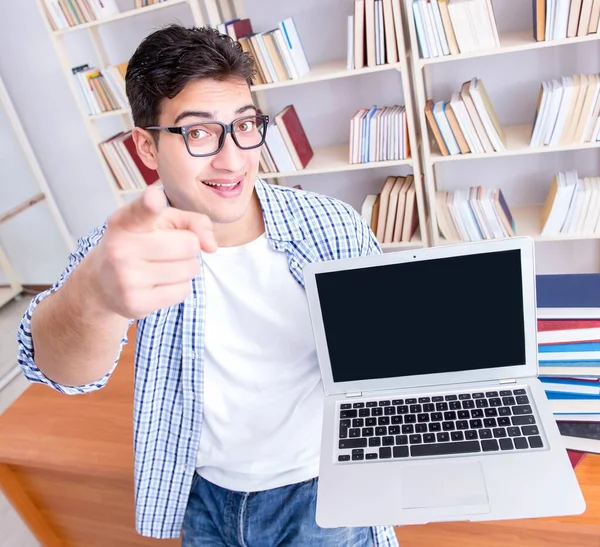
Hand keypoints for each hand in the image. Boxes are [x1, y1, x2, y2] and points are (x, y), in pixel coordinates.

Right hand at [86, 185, 216, 318]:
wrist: (102, 283)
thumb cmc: (141, 244)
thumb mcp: (164, 222)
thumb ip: (193, 221)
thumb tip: (211, 246)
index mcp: (125, 222)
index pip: (140, 211)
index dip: (150, 203)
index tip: (154, 198)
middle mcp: (121, 249)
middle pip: (189, 245)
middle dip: (188, 247)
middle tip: (168, 250)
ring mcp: (126, 278)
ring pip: (189, 269)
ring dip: (186, 268)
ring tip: (163, 266)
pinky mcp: (135, 303)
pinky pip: (183, 291)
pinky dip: (180, 287)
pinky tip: (159, 283)